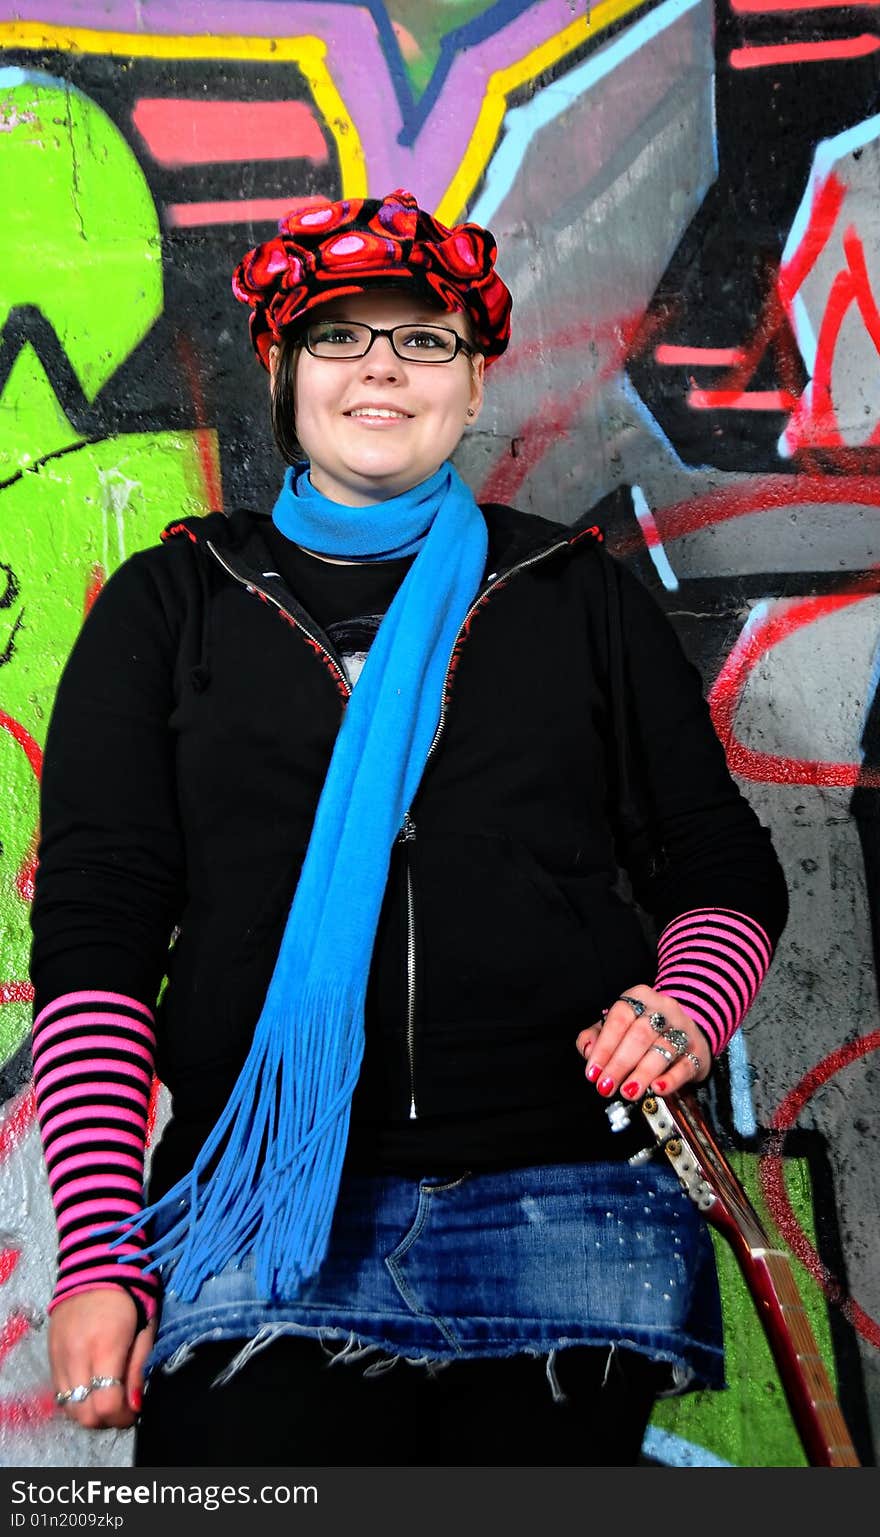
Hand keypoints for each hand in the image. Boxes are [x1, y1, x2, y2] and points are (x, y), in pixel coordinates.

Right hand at [49, 1289, 156, 1429]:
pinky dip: (76, 1398)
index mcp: (105, 1347)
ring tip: (108, 1396)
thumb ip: (139, 1367)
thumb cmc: (129, 1294)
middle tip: (123, 1406)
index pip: (106, 1404)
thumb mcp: (146, 1326)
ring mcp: (59, 1357)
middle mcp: (77, 1356)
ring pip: (69, 1408)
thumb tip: (136, 1405)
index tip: (135, 1409)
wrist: (94, 1266)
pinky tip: (92, 1386)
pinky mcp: (50, 1355)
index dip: (122, 1416)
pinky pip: (60, 1393)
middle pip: (85, 1414)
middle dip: (107, 1419)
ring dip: (90, 1411)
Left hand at [575, 986, 710, 1102]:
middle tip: (606, 1086)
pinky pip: (685, 1065)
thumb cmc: (645, 1029)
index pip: (620, 1018)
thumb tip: (587, 1050)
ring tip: (628, 1091)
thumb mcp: (617, 1025)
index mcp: (640, 998)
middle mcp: (664, 1010)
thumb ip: (596, 1035)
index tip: (593, 1072)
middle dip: (620, 1063)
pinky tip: (658, 1088)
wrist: (688, 1028)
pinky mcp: (698, 1052)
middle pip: (640, 1034)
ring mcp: (684, 1029)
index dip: (604, 1046)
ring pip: (663, 1049)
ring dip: (642, 1073)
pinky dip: (671, 1079)